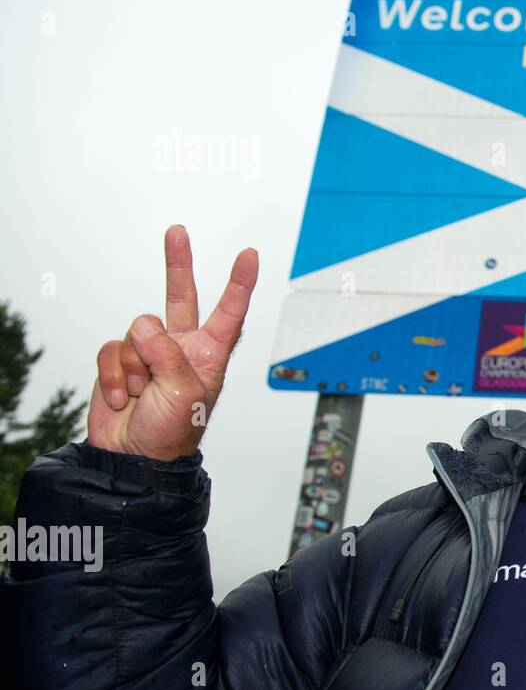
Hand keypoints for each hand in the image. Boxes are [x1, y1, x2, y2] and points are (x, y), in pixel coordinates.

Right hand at [88, 225, 258, 460]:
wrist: (133, 458)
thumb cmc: (172, 432)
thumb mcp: (184, 393)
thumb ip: (168, 355)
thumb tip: (144, 328)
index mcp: (209, 354)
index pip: (229, 312)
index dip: (239, 283)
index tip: (250, 255)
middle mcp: (182, 347)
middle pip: (180, 296)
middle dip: (177, 264)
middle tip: (177, 231)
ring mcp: (149, 352)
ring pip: (136, 332)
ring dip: (133, 366)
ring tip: (141, 393)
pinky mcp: (120, 361)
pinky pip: (110, 350)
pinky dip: (112, 375)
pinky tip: (122, 398)